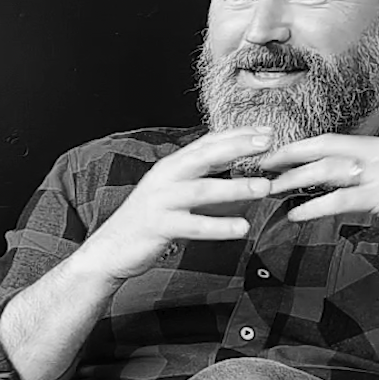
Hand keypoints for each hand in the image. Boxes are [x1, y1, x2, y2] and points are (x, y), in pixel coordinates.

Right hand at [70, 126, 275, 284]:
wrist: (109, 249)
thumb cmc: (149, 221)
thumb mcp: (176, 196)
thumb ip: (206, 186)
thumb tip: (247, 183)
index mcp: (171, 167)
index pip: (206, 143)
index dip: (236, 135)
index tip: (267, 130)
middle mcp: (164, 178)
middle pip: (204, 156)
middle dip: (237, 146)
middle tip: (268, 142)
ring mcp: (160, 201)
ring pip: (201, 190)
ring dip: (235, 187)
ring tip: (264, 187)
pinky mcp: (158, 227)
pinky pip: (193, 225)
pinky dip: (218, 226)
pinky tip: (242, 228)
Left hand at [258, 134, 378, 261]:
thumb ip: (371, 178)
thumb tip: (339, 182)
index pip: (332, 141)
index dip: (299, 147)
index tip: (273, 153)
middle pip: (324, 150)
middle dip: (288, 157)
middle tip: (259, 166)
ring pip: (328, 172)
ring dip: (294, 182)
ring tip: (269, 191)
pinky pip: (341, 200)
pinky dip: (314, 207)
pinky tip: (295, 215)